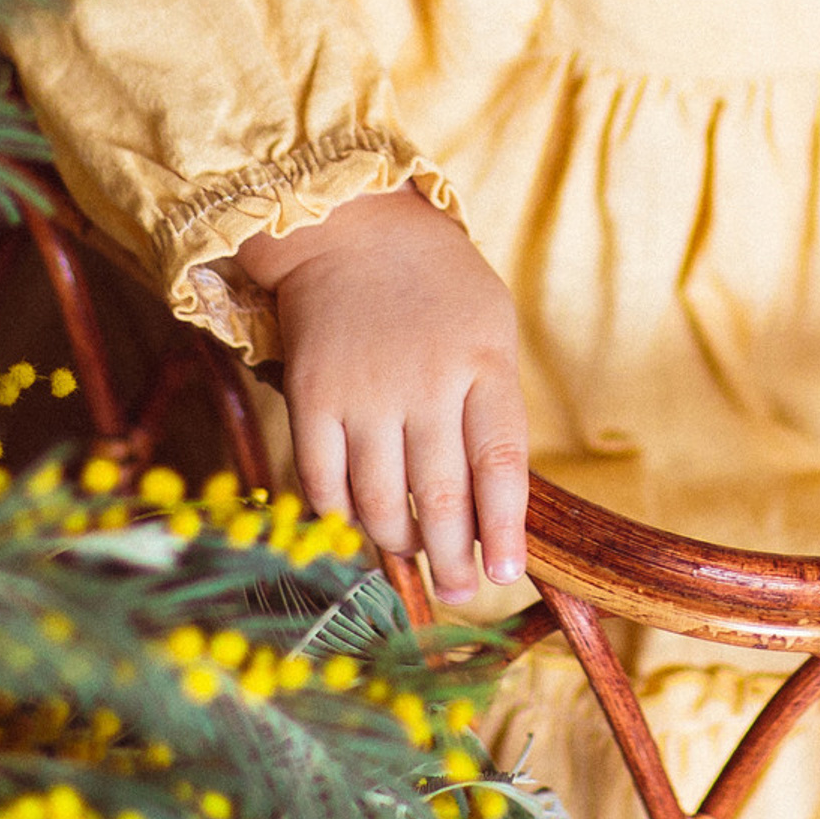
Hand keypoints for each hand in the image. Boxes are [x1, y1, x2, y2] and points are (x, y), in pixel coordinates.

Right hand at [238, 185, 527, 598]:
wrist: (352, 228)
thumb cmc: (437, 283)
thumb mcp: (490, 325)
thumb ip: (493, 403)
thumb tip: (494, 500)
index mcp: (484, 360)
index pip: (501, 464)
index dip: (504, 528)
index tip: (508, 572)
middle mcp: (426, 382)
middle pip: (440, 497)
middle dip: (454, 559)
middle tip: (463, 591)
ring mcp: (364, 392)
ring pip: (380, 503)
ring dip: (400, 545)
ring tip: (416, 559)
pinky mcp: (311, 398)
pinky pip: (324, 484)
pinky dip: (343, 517)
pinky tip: (360, 524)